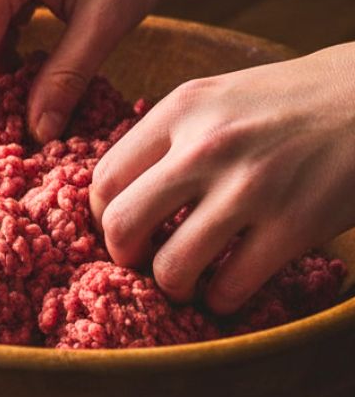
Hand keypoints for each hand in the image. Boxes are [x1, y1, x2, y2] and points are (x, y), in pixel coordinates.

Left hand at [90, 44, 354, 311]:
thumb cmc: (288, 102)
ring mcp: (250, 188)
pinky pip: (230, 287)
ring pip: (172, 267)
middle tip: (141, 262)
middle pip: (122, 224)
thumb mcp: (217, 97)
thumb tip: (119, 192)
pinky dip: (220, 299)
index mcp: (181, 110)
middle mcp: (206, 146)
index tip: (121, 228)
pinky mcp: (293, 225)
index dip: (103, 215)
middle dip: (123, 256)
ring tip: (184, 282)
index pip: (105, 178)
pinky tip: (226, 291)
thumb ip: (169, 136)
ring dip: (172, 286)